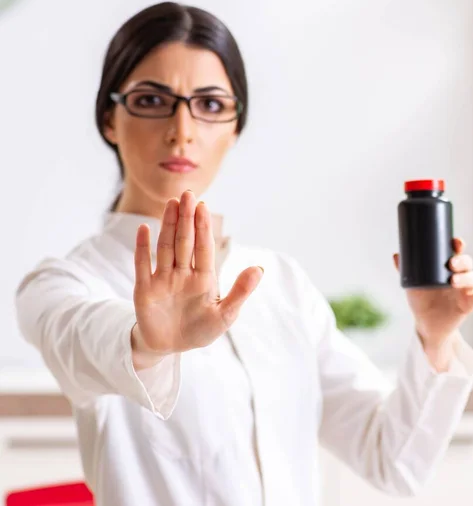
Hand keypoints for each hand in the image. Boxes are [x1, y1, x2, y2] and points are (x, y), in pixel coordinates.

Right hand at [131, 191, 262, 368]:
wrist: (170, 348)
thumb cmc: (200, 330)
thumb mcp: (225, 315)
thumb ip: (240, 292)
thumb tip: (259, 268)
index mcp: (203, 278)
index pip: (203, 247)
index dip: (203, 227)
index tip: (203, 206)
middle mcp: (182, 273)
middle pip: (184, 241)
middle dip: (186, 218)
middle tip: (188, 194)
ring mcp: (163, 279)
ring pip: (165, 247)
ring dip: (167, 226)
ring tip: (171, 204)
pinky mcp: (145, 289)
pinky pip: (142, 265)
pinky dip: (143, 248)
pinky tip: (145, 229)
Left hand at [393, 238, 472, 368]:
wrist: (426, 324)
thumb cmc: (422, 299)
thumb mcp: (412, 284)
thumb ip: (405, 270)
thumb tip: (396, 255)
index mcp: (448, 267)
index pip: (457, 252)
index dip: (458, 245)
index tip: (455, 242)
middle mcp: (459, 276)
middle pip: (467, 263)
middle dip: (462, 261)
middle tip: (451, 264)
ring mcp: (465, 291)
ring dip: (466, 278)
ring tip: (453, 280)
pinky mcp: (467, 306)